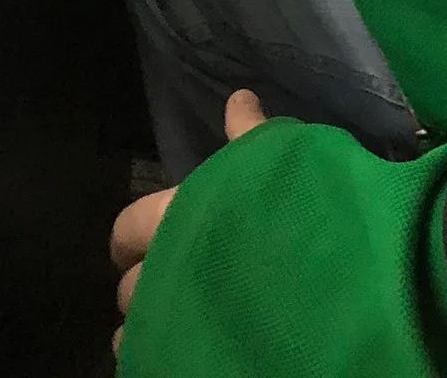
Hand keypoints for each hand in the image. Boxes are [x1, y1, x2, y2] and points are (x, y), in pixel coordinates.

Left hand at [110, 89, 266, 359]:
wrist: (317, 277)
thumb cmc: (289, 208)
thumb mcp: (276, 160)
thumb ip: (250, 133)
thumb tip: (239, 96)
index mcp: (175, 214)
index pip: (128, 225)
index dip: (133, 235)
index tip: (146, 241)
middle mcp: (162, 266)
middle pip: (130, 284)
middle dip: (146, 280)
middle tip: (174, 279)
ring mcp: (169, 317)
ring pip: (137, 327)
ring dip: (150, 321)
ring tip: (178, 318)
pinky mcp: (179, 352)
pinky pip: (149, 358)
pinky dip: (155, 352)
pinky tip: (181, 345)